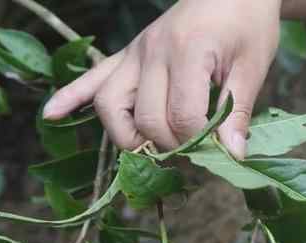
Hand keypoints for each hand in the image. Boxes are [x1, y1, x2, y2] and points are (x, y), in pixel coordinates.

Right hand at [43, 0, 281, 157]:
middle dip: (168, 145)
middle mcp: (152, 51)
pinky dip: (72, 96)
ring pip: (110, 104)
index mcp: (187, 51)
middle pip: (145, 117)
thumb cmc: (248, 23)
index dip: (199, 142)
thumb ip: (238, 111)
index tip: (218, 149)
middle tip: (193, 151)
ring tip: (150, 148)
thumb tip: (233, 156)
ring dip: (126, 136)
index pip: (182, 115)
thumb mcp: (253, 66)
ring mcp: (135, 51)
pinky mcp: (127, 53)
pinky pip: (93, 76)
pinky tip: (52, 114)